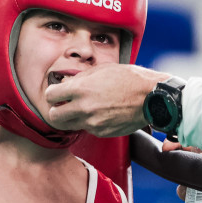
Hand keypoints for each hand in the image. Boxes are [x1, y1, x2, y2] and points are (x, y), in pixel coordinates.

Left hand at [45, 63, 168, 136]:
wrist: (152, 97)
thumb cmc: (129, 79)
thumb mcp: (101, 70)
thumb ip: (79, 79)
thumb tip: (65, 84)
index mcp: (81, 89)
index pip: (50, 96)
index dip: (52, 93)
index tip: (56, 93)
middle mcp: (84, 108)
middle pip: (54, 116)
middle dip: (56, 110)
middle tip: (63, 105)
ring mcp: (93, 123)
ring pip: (70, 125)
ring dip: (72, 118)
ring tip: (82, 109)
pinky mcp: (102, 132)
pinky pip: (87, 129)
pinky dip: (89, 123)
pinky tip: (99, 113)